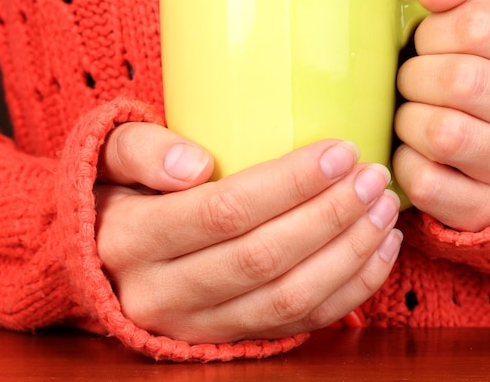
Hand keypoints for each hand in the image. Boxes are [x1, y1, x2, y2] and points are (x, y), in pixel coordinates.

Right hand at [94, 123, 400, 342]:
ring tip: (385, 208)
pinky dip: (350, 289)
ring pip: (290, 298)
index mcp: (134, 240)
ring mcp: (200, 325)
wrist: (104, 262)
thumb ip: (142, 150)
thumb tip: (194, 165)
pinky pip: (300, 324)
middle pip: (265, 258)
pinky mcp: (231, 338)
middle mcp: (164, 293)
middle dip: (331, 216)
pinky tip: (379, 250)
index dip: (290, 184)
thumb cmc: (119, 196)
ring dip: (349, 253)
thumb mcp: (111, 158)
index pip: (226, 212)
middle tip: (373, 178)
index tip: (341, 152)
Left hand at [394, 0, 489, 230]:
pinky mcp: (487, 209)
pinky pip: (428, 183)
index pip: (479, 26)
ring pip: (443, 134)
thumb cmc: (481, 82)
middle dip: (413, 78)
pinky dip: (405, 165)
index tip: (424, 45)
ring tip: (409, 118)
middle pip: (459, 81)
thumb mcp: (478, 26)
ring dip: (407, 122)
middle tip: (409, 84)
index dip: (433, 33)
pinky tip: (412, 154)